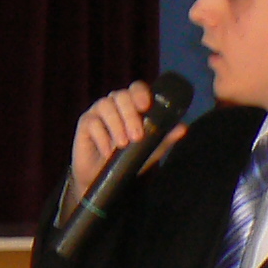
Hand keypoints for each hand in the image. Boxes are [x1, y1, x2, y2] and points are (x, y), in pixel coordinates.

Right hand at [66, 81, 187, 205]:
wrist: (102, 178)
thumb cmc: (126, 160)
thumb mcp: (148, 150)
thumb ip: (164, 138)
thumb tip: (183, 128)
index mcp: (132, 105)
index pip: (136, 89)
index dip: (140, 93)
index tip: (146, 106)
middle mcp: (115, 103)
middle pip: (121, 96)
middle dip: (130, 115)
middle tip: (136, 137)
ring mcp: (98, 111)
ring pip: (106, 106)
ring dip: (116, 125)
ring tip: (122, 145)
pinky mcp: (85, 123)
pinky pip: (93, 123)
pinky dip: (102, 137)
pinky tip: (107, 151)